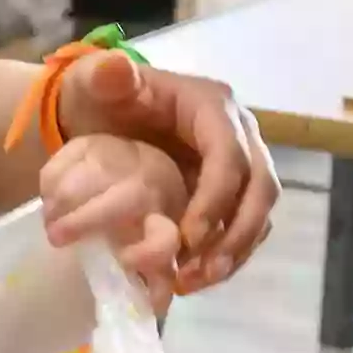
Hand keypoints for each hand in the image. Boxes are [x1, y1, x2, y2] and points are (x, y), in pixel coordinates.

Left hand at [54, 50, 279, 293]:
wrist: (94, 117)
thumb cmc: (97, 98)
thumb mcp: (93, 82)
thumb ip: (104, 76)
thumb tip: (115, 69)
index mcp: (211, 107)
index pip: (230, 154)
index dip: (216, 197)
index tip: (189, 236)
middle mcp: (237, 135)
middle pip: (259, 187)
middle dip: (236, 233)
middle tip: (201, 271)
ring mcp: (237, 165)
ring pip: (256, 212)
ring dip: (234, 251)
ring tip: (197, 283)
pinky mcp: (227, 192)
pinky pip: (240, 226)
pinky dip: (225, 255)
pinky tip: (195, 280)